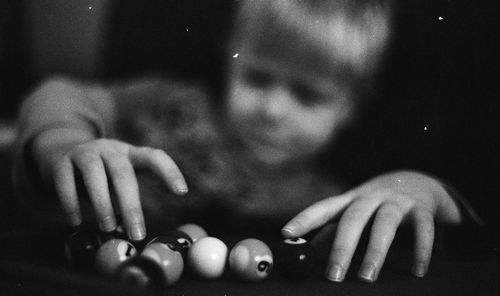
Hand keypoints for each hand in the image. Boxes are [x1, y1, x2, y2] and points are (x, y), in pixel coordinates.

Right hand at [39, 136, 186, 240]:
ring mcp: (85, 152)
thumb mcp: (117, 180)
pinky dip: (71, 202)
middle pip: (123, 173)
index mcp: (130, 154)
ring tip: (108, 227)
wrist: (60, 152)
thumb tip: (132, 233)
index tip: (182, 192)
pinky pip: (66, 181)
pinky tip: (76, 221)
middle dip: (131, 205)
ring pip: (94, 173)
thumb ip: (124, 200)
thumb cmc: (100, 176)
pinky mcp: (60, 161)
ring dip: (102, 202)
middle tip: (137, 233)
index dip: (169, 172)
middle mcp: (110, 149)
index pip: (155, 157)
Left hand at [281, 171, 460, 281]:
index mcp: (350, 200)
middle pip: (353, 219)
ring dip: (375, 251)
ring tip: (366, 276)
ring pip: (385, 223)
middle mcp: (371, 197)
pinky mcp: (422, 208)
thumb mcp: (354, 213)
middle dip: (341, 247)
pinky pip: (422, 228)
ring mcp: (397, 201)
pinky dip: (421, 250)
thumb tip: (302, 254)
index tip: (286, 233)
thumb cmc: (377, 204)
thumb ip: (331, 233)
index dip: (304, 219)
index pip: (324, 208)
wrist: (419, 181)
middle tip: (332, 276)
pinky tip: (416, 271)